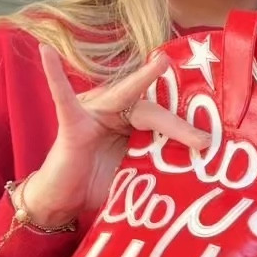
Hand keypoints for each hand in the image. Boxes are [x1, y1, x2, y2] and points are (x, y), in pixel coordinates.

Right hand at [19, 44, 207, 227]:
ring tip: (160, 63)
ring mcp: (93, 113)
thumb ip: (154, 168)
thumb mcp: (133, 177)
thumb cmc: (97, 187)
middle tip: (203, 140)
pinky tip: (47, 53)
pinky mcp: (72, 123)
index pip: (164, 121)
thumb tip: (191, 175)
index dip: (185, 131)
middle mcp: (115, 112)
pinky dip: (55, 75)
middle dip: (177, 125)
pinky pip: (64, 97)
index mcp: (132, 124)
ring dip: (143, 82)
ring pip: (125, 98)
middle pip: (152, 111)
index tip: (209, 143)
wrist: (63, 203)